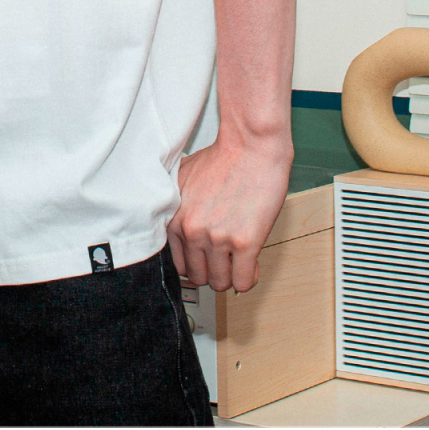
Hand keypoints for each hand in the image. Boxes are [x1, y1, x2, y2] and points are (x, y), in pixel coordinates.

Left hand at [167, 122, 291, 292]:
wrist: (251, 146)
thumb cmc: (224, 158)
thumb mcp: (183, 181)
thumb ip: (176, 207)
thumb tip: (177, 223)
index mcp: (176, 220)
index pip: (179, 265)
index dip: (196, 264)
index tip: (207, 262)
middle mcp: (193, 232)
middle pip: (198, 277)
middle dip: (213, 272)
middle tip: (226, 262)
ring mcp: (218, 239)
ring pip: (220, 282)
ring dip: (231, 276)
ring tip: (239, 263)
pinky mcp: (244, 243)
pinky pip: (243, 281)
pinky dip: (248, 278)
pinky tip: (252, 265)